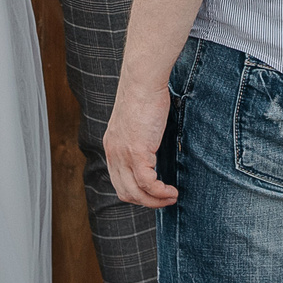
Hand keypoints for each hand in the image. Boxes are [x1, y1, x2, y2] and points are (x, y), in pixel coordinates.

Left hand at [104, 73, 177, 208]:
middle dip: (146, 202)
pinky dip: (160, 192)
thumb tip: (152, 148)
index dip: (136, 193)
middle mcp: (113, 153)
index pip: (118, 181)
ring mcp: (123, 154)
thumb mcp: (136, 121)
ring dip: (155, 201)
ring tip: (171, 197)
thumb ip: (139, 138)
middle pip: (125, 193)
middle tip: (165, 199)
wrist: (142, 80)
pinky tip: (171, 191)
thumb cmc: (144, 95)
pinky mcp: (136, 152)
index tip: (153, 194)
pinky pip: (148, 184)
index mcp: (111, 146)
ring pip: (136, 192)